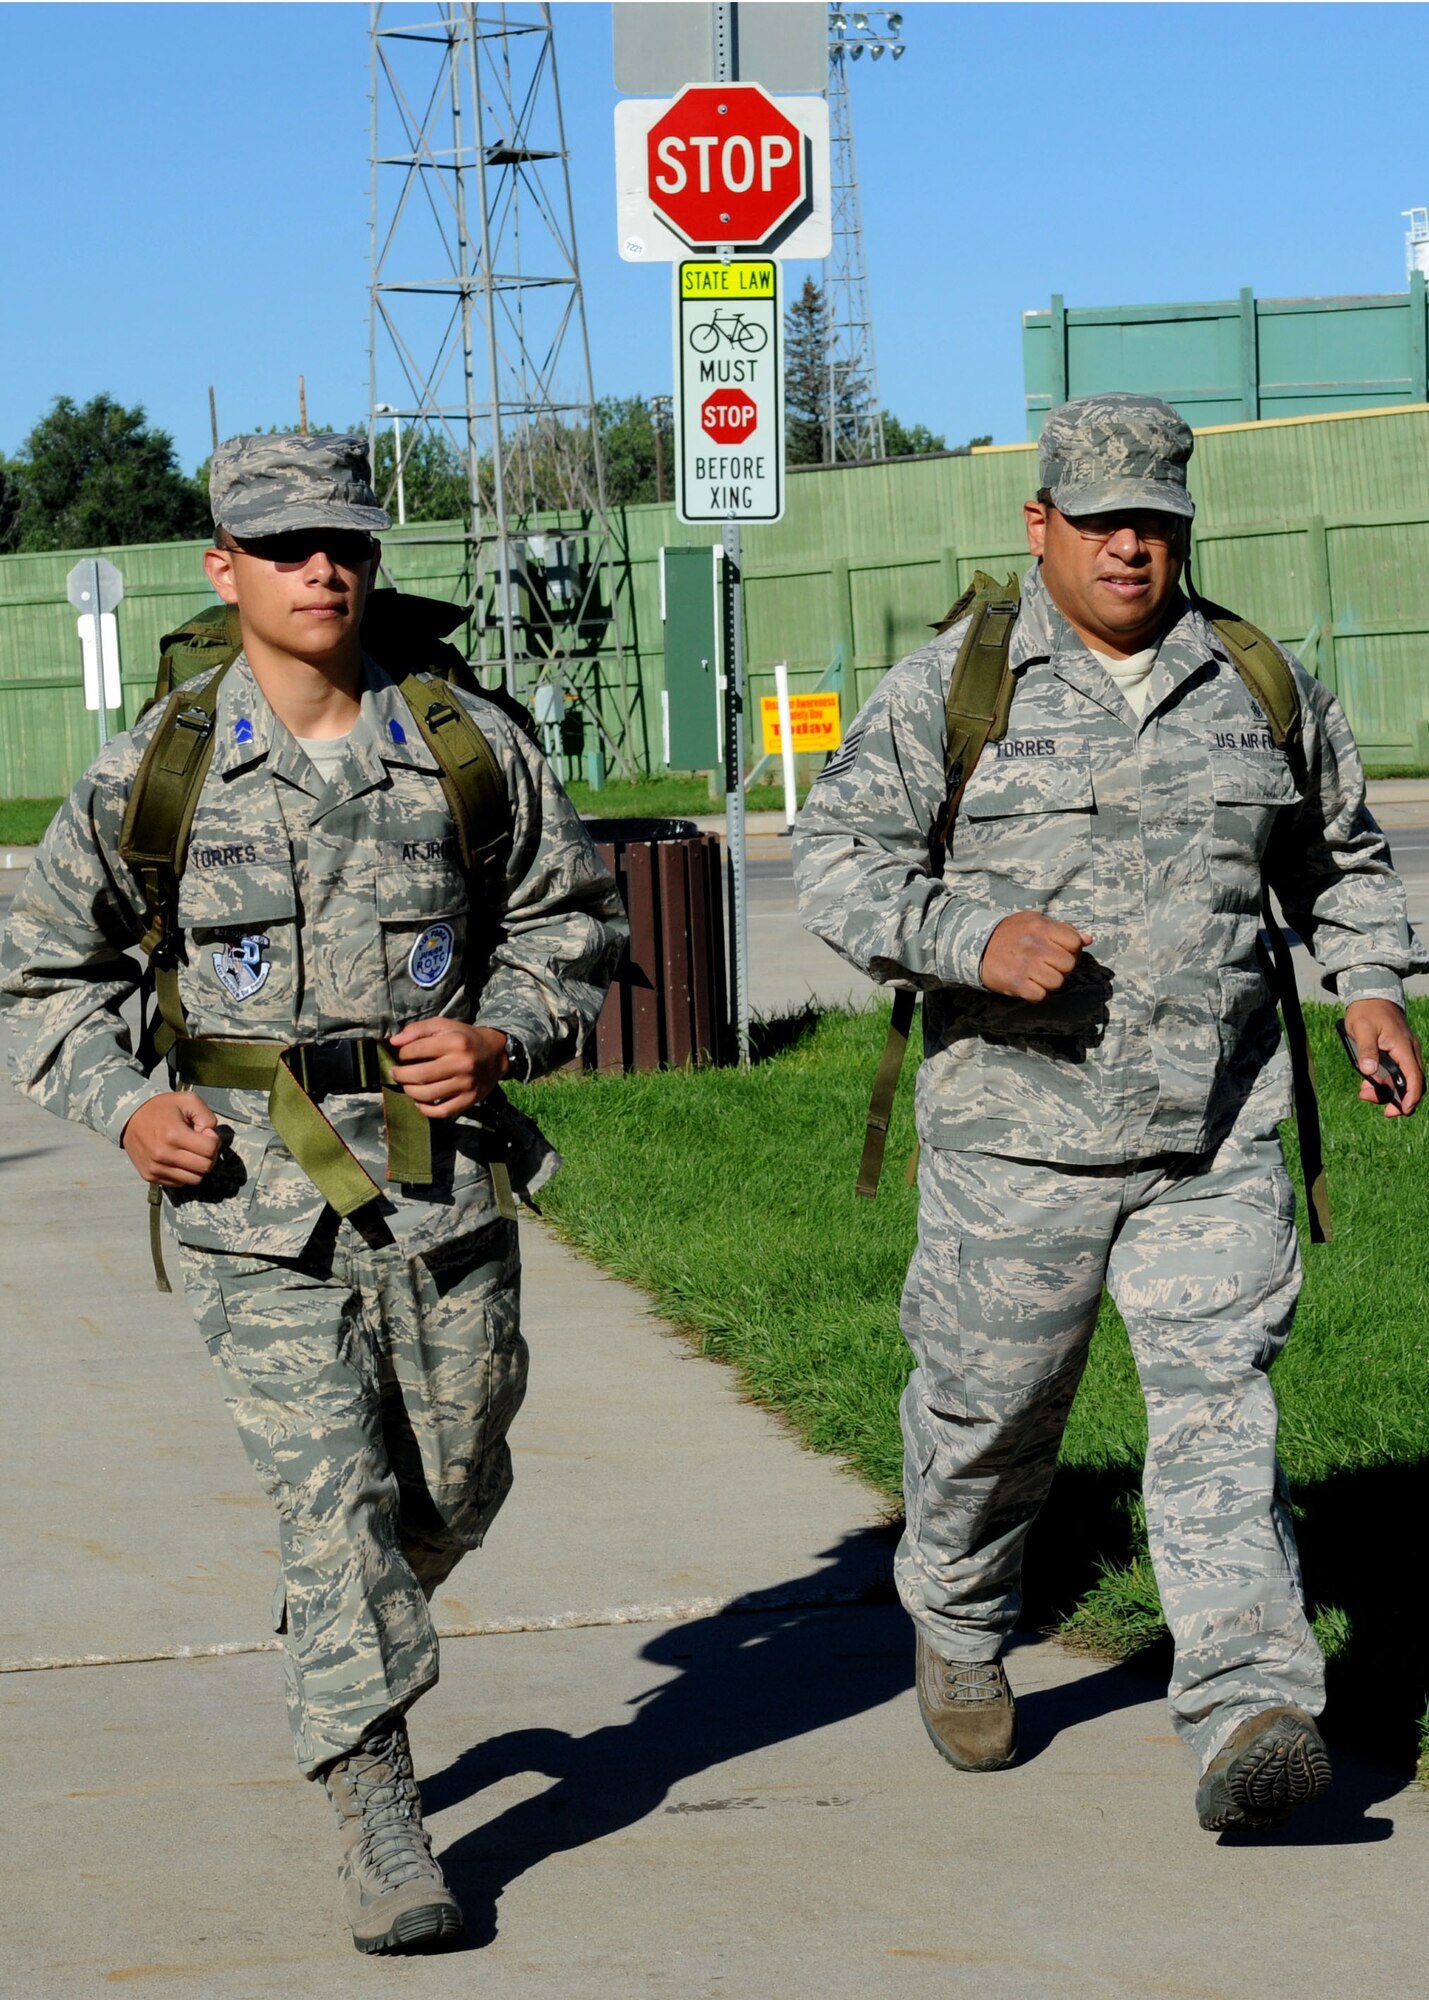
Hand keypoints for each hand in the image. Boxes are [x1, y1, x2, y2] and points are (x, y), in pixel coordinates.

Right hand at [121, 1091, 221, 1185]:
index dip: (213, 1140)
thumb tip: (211, 1138)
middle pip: (205, 1167)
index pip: (210, 1150)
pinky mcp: (150, 1176)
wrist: (129, 1118)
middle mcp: (164, 1155)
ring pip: (194, 1179)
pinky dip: (184, 1173)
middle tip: (200, 1144)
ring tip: (190, 1152)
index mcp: (174, 1135)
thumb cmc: (162, 1108)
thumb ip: (207, 1117)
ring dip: (197, 1167)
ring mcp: (156, 1168)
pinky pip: (179, 1183)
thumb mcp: (188, 1100)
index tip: (204, 1133)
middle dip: (209, 1155)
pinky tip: (178, 1159)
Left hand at [387, 1018, 508, 1119]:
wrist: (496, 1054)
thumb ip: (418, 1029)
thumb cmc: (464, 1038)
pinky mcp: (469, 1100)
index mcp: (455, 1042)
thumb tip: (394, 1042)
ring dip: (410, 1092)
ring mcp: (467, 1084)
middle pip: (421, 1075)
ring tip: (407, 1085)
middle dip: (401, 1075)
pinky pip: (442, 1111)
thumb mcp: (444, 1025)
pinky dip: (426, 1109)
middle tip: (396, 1073)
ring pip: (428, 1095)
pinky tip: (420, 1102)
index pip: (417, 1050)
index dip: (403, 1054)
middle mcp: (462, 1064)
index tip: (402, 1055)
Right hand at [980, 912, 1093, 1001]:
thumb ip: (1062, 930)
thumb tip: (1088, 940)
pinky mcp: (1016, 983)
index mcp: (1041, 927)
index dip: (1071, 949)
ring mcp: (1025, 965)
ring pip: (1057, 982)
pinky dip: (1035, 992)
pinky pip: (1040, 995)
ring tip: (1036, 974)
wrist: (976, 946)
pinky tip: (1027, 983)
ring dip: (1049, 981)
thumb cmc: (1010, 933)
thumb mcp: (1034, 922)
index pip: (1075, 943)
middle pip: (1068, 965)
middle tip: (1046, 964)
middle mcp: (1034, 945)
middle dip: (1060, 967)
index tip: (1060, 951)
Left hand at [1343, 999, 1422, 1117]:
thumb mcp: (1362, 1028)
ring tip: (1365, 1092)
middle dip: (1399, 1099)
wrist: (1371, 996)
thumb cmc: (1367, 1011)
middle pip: (1412, 1083)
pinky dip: (1385, 1082)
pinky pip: (1398, 1073)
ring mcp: (1405, 1053)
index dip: (1411, 1096)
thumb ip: (1366, 1049)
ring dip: (1388, 1091)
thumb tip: (1368, 1071)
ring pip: (1404, 1080)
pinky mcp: (1398, 1053)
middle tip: (1380, 1107)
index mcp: (1403, 1047)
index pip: (1414, 1077)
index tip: (1403, 1110)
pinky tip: (1369, 1083)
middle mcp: (1409, 1052)